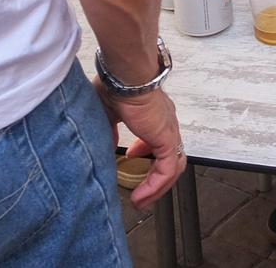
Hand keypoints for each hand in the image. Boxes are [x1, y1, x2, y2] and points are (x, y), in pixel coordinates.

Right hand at [96, 85, 185, 210]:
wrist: (126, 76)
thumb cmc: (116, 85)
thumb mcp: (107, 111)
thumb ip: (108, 129)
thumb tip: (103, 146)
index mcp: (153, 114)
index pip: (158, 137)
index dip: (146, 151)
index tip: (132, 157)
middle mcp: (165, 122)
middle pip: (170, 155)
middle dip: (155, 176)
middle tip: (141, 190)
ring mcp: (168, 131)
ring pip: (172, 167)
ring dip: (158, 187)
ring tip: (141, 200)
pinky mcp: (167, 138)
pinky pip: (167, 170)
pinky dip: (156, 186)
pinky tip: (140, 196)